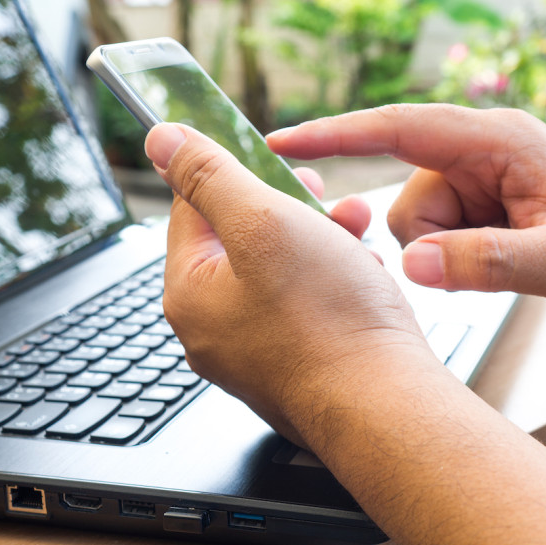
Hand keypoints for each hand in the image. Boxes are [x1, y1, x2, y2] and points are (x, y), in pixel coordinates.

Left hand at [144, 123, 427, 445]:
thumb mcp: (263, 222)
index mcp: (190, 293)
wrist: (384, 404)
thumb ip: (209, 175)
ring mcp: (254, 352)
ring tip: (356, 229)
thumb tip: (162, 140)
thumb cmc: (329, 319)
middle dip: (289, 207)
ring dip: (319, 238)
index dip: (236, 173)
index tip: (273, 160)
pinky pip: (305, 304)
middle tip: (321, 194)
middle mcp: (214, 328)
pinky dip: (333, 278)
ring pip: (280, 270)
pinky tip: (363, 273)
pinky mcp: (294, 364)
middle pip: (241, 240)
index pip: (193, 209)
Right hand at [267, 104, 545, 313]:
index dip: (338, 134)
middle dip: (429, 240)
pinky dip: (449, 258)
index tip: (282, 142)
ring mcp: (475, 178)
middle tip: (482, 264)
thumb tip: (410, 264)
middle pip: (404, 192)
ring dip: (443, 254)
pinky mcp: (473, 204)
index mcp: (499, 141)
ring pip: (412, 222)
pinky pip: (429, 235)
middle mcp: (479, 151)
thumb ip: (488, 263)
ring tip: (503, 261)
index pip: (402, 129)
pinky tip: (496, 260)